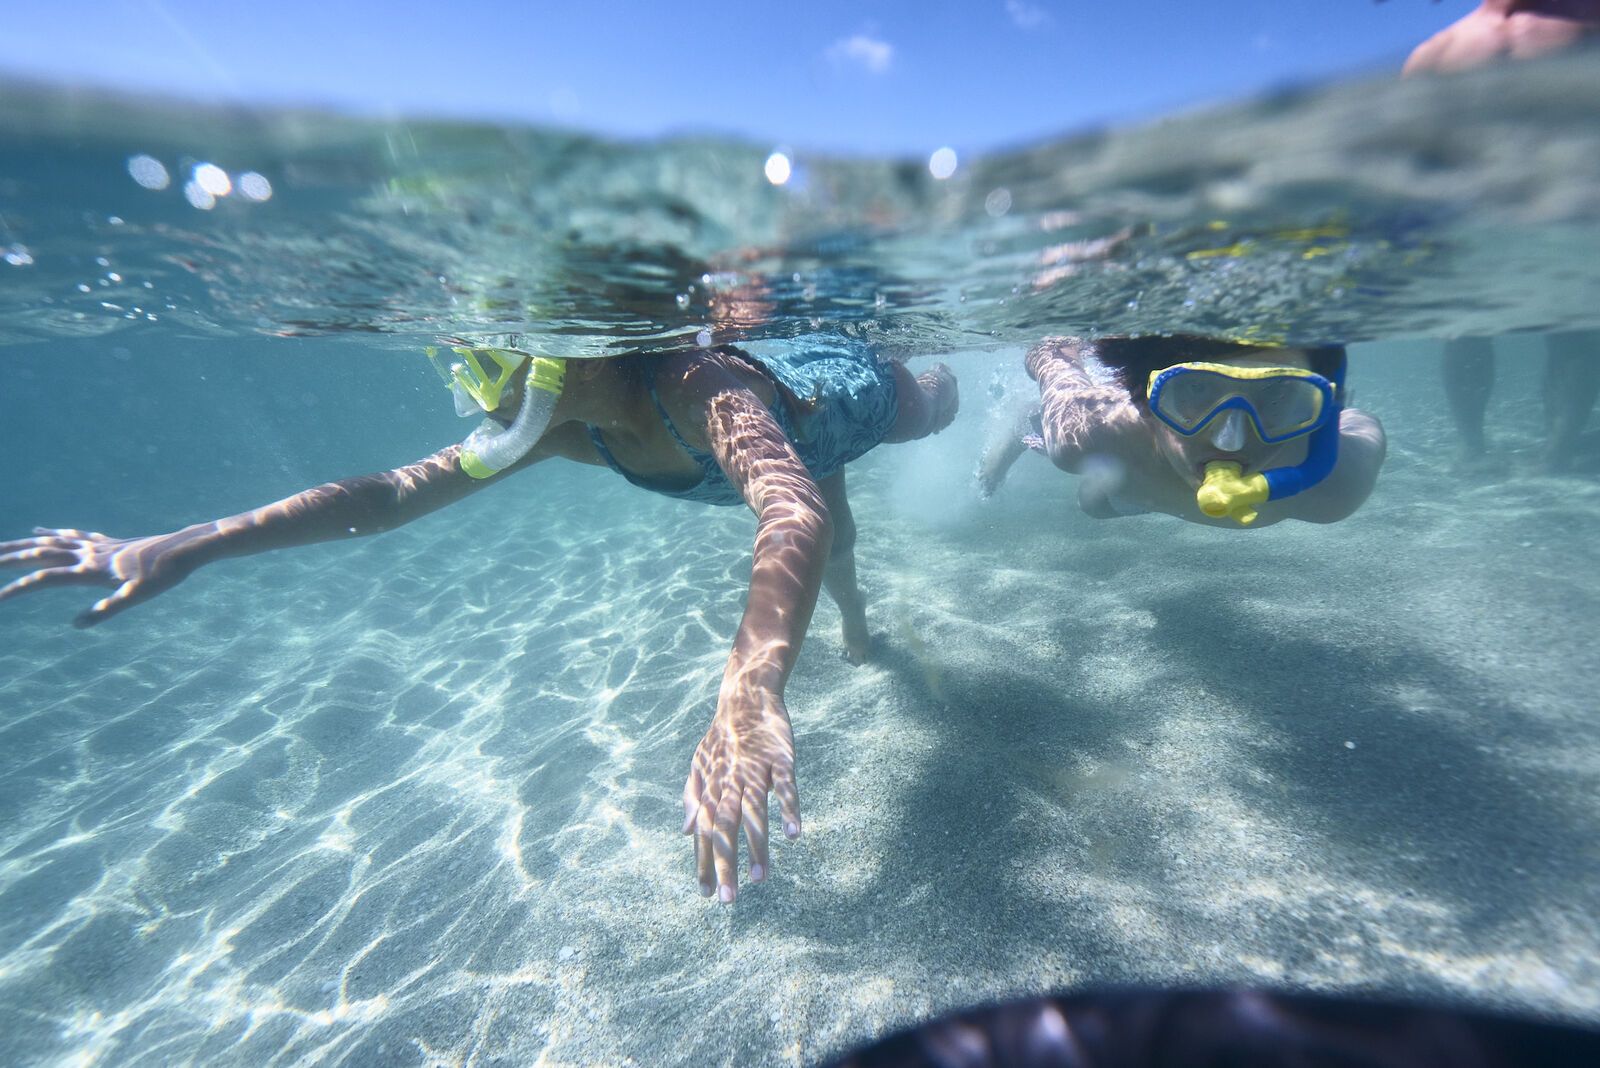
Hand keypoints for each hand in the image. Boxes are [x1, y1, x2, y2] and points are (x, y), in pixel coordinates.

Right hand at [0, 527, 201, 625]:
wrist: (185, 549)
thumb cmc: (163, 576)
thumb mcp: (136, 597)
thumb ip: (106, 610)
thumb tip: (76, 624)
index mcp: (90, 570)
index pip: (43, 579)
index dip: (16, 590)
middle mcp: (87, 554)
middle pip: (37, 553)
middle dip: (7, 558)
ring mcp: (96, 546)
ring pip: (49, 542)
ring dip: (21, 544)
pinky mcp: (107, 543)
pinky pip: (71, 536)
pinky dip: (52, 533)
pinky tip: (41, 530)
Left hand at [681, 691, 799, 902]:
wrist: (745, 697)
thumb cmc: (722, 739)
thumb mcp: (700, 766)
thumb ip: (693, 799)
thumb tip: (686, 832)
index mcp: (710, 789)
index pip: (705, 834)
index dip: (704, 863)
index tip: (706, 895)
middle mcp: (729, 784)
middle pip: (725, 829)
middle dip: (725, 865)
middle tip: (728, 900)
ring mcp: (755, 772)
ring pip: (754, 813)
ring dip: (757, 847)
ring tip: (759, 878)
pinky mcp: (779, 759)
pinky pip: (785, 787)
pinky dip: (789, 809)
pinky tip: (794, 833)